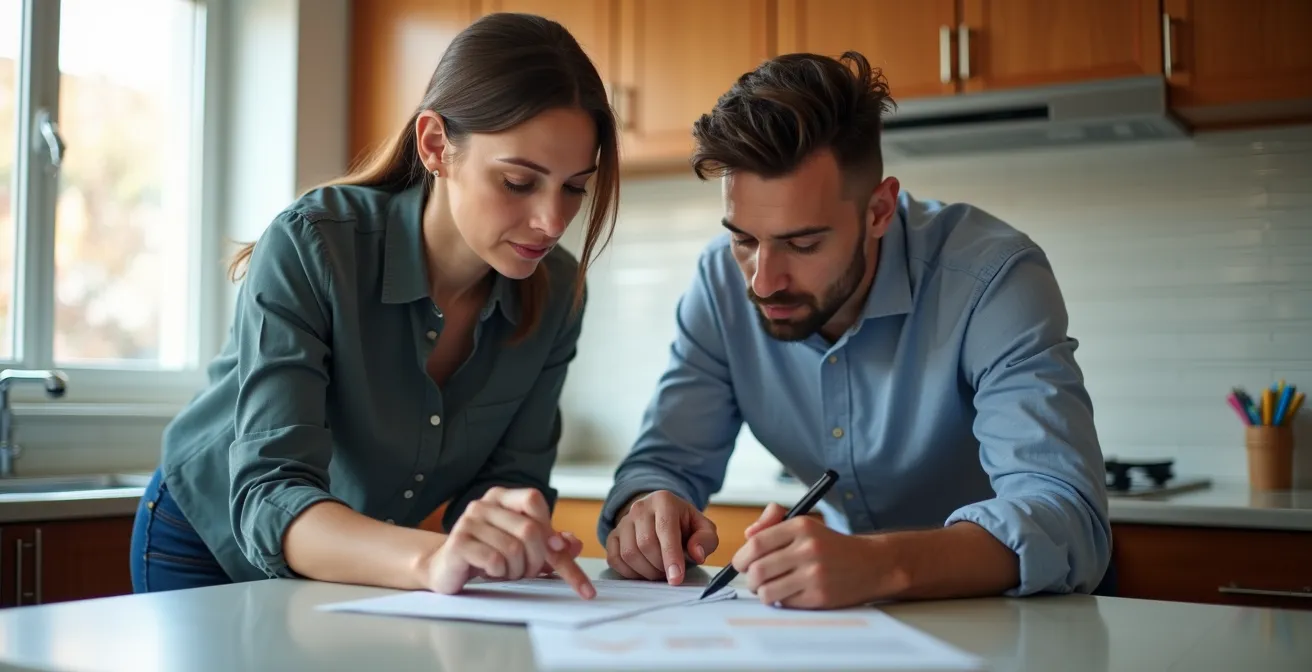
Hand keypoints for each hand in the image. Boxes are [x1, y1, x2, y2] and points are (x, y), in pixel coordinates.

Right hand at [427, 487, 594, 598]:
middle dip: (537, 559)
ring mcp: (468, 522)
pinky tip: (491, 572)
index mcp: (501, 497)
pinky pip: (494, 560)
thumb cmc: (488, 555)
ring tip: (507, 572)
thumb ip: (550, 545)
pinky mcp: (458, 544)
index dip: (549, 528)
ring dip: (518, 569)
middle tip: (529, 571)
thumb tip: (574, 544)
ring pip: (514, 548)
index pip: (534, 499)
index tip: (558, 552)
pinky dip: (500, 573)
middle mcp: (483, 504)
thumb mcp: (523, 549)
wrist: (447, 569)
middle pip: (529, 529)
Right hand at [605, 490, 717, 584]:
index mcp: (664, 501)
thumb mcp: (703, 527)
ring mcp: (623, 521)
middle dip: (660, 566)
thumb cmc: (683, 525)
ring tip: (659, 571)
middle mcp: (640, 507)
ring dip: (646, 571)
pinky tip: (643, 571)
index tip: (676, 578)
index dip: (671, 556)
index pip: (665, 529)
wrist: (660, 517)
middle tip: (671, 573)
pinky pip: (615, 559)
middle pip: (646, 544)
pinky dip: (629, 572)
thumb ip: (706, 539)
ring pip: (629, 553)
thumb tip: (696, 554)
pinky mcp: (612, 535)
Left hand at [731, 502, 889, 609]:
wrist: (872, 564)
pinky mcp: (820, 596)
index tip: (740, 563)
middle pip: (758, 569)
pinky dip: (780, 601)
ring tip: (769, 589)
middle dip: (749, 578)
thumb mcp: (805, 525)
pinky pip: (784, 603)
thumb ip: (772, 525)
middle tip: (753, 580)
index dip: (741, 556)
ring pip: (767, 591)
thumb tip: (747, 535)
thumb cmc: (831, 546)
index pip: (757, 542)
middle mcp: (808, 549)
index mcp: (801, 526)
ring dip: (762, 593)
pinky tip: (789, 594)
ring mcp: (815, 574)